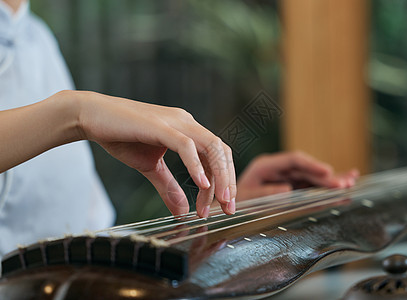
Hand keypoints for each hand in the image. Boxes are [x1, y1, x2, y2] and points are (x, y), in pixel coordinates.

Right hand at [72, 91, 235, 217]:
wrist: (91, 116)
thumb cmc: (121, 137)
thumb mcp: (149, 167)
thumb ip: (168, 187)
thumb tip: (182, 211)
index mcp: (187, 130)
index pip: (217, 156)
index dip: (223, 181)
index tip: (220, 206)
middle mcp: (187, 123)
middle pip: (221, 152)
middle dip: (228, 182)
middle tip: (228, 208)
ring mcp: (175, 122)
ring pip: (211, 147)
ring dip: (219, 176)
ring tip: (218, 201)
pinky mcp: (160, 126)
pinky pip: (186, 145)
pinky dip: (197, 165)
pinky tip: (202, 185)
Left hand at [236, 151, 358, 200]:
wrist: (228, 205)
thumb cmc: (235, 200)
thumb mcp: (247, 197)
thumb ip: (266, 192)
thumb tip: (288, 189)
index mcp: (266, 165)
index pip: (293, 160)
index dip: (311, 165)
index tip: (327, 172)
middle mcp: (278, 168)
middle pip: (306, 169)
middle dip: (326, 176)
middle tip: (344, 183)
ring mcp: (286, 176)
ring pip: (311, 176)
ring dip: (330, 180)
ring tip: (351, 181)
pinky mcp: (290, 185)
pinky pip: (309, 185)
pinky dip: (325, 186)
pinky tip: (343, 181)